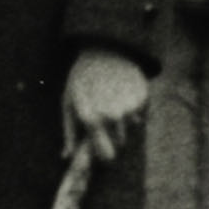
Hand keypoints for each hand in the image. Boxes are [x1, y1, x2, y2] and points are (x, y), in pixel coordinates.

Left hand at [63, 45, 152, 165]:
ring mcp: (129, 107)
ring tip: (112, 100)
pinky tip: (123, 93)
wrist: (103, 50)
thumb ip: (69, 134)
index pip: (106, 155)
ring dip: (123, 121)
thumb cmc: (81, 79)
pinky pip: (140, 115)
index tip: (103, 153)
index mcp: (91, 119)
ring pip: (130, 128)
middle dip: (113, 137)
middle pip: (120, 143)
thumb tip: (66, 158)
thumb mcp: (68, 103)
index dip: (105, 156)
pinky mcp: (142, 98)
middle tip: (105, 119)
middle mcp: (112, 116)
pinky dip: (134, 109)